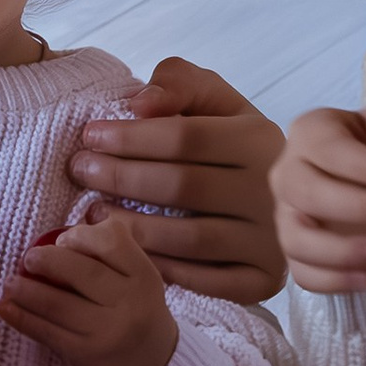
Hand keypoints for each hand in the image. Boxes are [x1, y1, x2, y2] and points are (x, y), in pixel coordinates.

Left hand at [0, 208, 178, 365]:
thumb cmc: (137, 312)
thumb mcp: (138, 280)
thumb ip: (112, 253)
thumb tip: (77, 220)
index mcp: (144, 276)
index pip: (113, 242)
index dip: (83, 235)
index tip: (63, 238)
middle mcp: (130, 303)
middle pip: (83, 272)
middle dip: (49, 261)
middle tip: (29, 258)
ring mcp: (108, 332)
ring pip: (59, 304)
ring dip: (27, 291)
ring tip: (10, 283)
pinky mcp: (87, 355)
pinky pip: (47, 333)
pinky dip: (21, 318)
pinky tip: (4, 308)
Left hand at [66, 56, 281, 303]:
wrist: (285, 197)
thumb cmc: (230, 143)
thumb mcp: (213, 101)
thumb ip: (178, 83)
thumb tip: (140, 104)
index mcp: (259, 140)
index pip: (187, 137)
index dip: (131, 137)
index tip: (90, 135)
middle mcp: (270, 192)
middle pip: (183, 187)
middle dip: (121, 177)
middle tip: (80, 171)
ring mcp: (270, 241)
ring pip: (189, 239)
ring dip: (132, 228)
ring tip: (92, 213)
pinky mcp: (262, 280)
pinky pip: (205, 282)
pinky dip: (160, 269)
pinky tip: (125, 252)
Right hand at [273, 99, 365, 295]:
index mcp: (308, 133)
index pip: (328, 148)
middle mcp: (287, 174)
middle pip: (307, 193)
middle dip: (361, 207)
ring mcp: (286, 217)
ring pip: (297, 239)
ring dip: (344, 251)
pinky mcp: (295, 254)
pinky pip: (302, 273)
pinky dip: (333, 281)